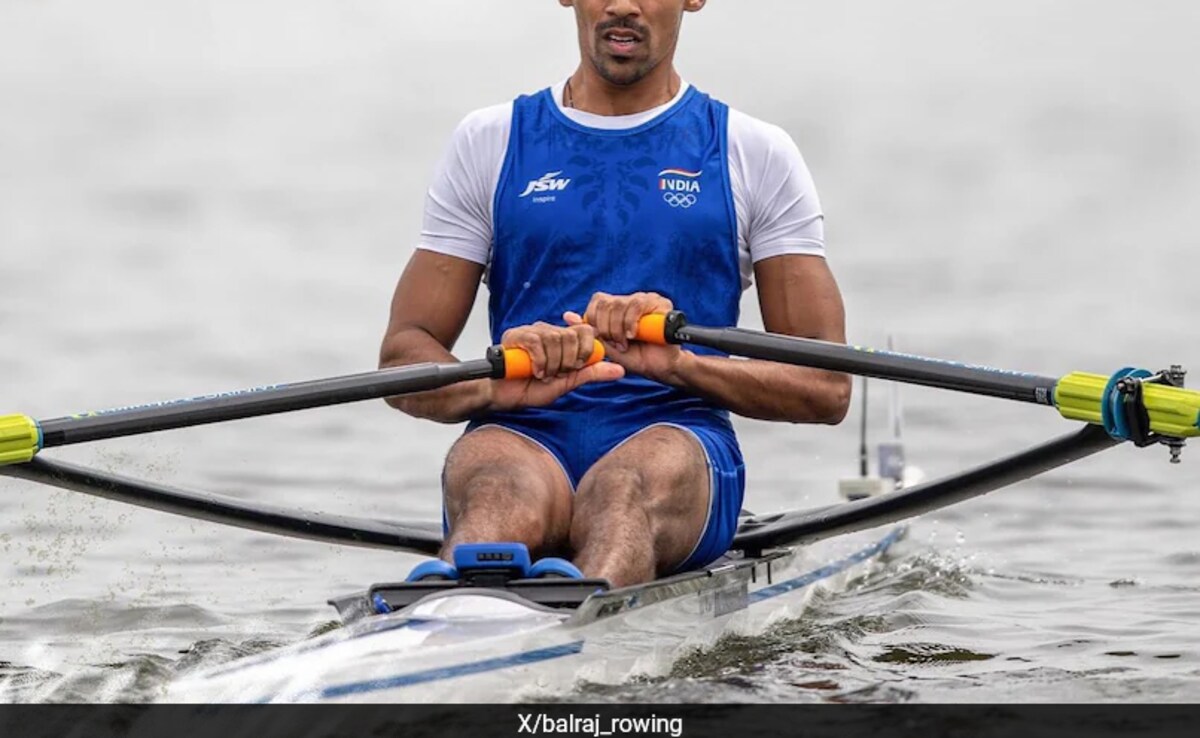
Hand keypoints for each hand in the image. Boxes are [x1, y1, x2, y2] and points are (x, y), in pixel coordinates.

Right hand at [489, 321, 623, 410]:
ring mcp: (532, 330)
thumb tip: (620, 370)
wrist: (505, 397)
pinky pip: (536, 341)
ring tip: (544, 374)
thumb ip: (591, 373)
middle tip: (557, 374)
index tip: (576, 367)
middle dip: (568, 361)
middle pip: (572, 336)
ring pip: (555, 338)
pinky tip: (535, 372)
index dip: (586, 351)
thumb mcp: (568, 383)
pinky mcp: (516, 335)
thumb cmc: (533, 389)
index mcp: (564, 339)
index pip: (586, 331)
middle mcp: (549, 330)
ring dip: (552, 364)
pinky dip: (540, 361)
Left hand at [565, 292, 687, 384]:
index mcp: (617, 308)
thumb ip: (590, 332)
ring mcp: (645, 299)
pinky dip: (630, 322)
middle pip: (606, 302)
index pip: (598, 301)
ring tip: (627, 342)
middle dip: (606, 328)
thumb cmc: (635, 358)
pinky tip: (634, 334)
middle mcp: (630, 300)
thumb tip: (567, 316)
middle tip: (617, 344)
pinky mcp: (659, 302)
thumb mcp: (607, 347)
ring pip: (619, 304)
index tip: (602, 339)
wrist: (661, 368)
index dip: (595, 320)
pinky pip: (636, 304)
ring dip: (619, 328)